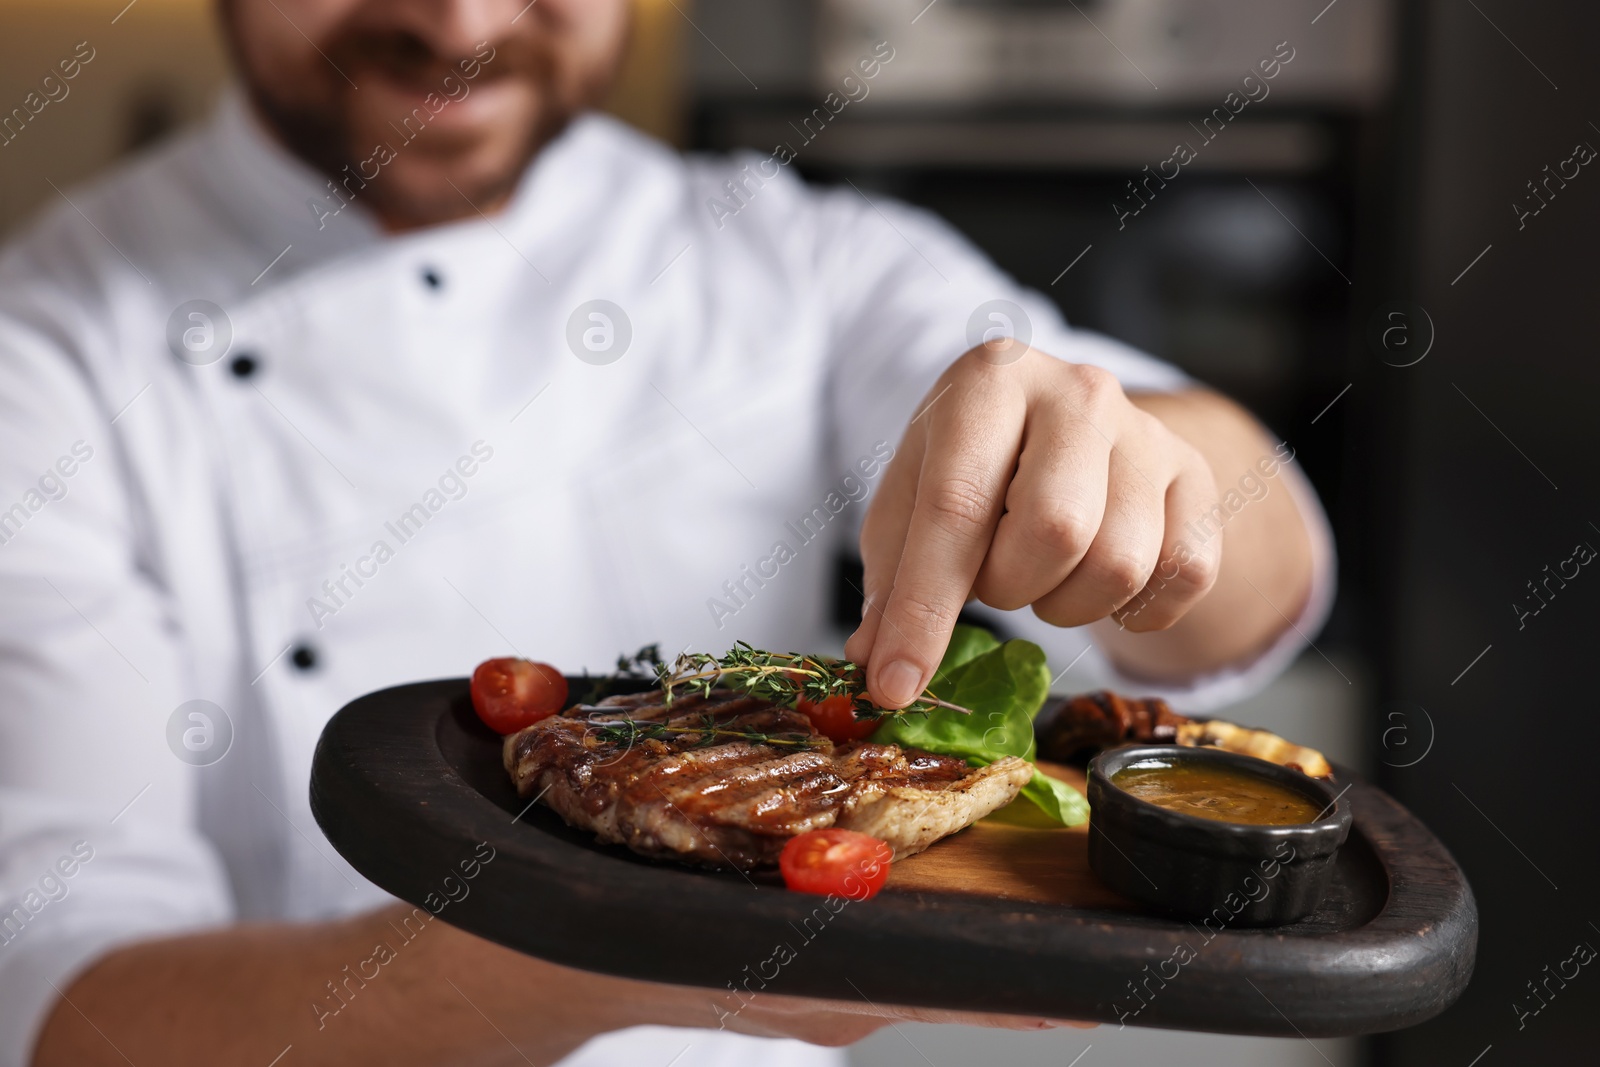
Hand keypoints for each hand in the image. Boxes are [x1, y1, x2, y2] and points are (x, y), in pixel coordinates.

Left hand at [845, 347, 1222, 707]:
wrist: (1062, 421)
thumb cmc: (972, 465)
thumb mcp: (911, 500)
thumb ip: (891, 580)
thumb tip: (877, 666)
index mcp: (989, 381)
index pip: (955, 505)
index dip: (923, 610)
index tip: (897, 683)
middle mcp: (1078, 391)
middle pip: (1057, 529)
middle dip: (1010, 587)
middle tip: (993, 579)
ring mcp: (1148, 431)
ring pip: (1121, 563)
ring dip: (1066, 603)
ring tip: (1041, 575)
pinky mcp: (1196, 474)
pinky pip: (1184, 575)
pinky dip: (1135, 611)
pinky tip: (1097, 584)